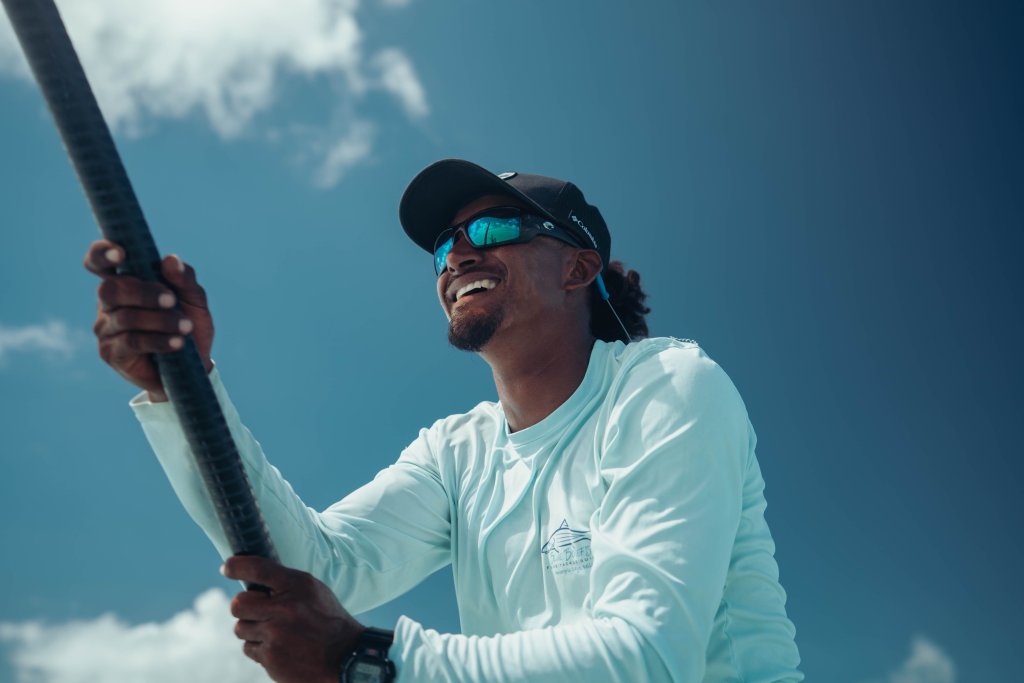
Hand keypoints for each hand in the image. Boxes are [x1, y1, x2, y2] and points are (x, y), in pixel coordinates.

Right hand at [84, 240, 213, 400]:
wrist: (195, 366)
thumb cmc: (190, 325)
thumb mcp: (195, 300)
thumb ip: (185, 279)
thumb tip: (170, 260)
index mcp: (126, 281)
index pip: (99, 262)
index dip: (102, 253)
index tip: (121, 253)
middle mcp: (110, 302)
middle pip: (110, 289)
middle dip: (143, 293)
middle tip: (171, 300)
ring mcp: (107, 328)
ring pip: (125, 317)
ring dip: (160, 320)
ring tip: (186, 327)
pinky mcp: (111, 352)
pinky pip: (131, 341)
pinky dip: (158, 340)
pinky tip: (178, 343)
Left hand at [223, 555, 364, 682]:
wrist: (344, 656)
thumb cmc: (326, 618)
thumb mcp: (313, 590)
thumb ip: (284, 583)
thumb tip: (249, 577)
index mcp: (298, 586)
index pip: (258, 569)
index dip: (237, 566)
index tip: (228, 567)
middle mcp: (285, 610)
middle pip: (238, 604)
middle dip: (244, 607)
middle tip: (258, 610)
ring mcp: (276, 636)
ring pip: (240, 628)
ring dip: (252, 629)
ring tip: (276, 631)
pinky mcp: (271, 659)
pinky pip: (249, 648)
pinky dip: (261, 648)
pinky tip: (280, 647)